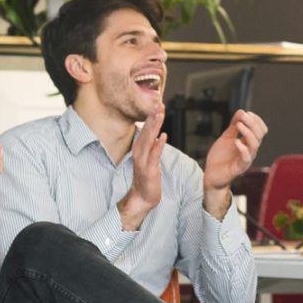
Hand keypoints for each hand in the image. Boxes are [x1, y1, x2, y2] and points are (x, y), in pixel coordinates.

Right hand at [118, 107, 166, 229]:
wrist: (142, 198)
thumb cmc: (147, 179)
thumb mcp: (150, 160)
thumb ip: (153, 148)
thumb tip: (158, 136)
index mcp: (140, 149)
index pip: (146, 130)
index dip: (151, 117)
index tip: (158, 104)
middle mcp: (139, 153)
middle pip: (146, 132)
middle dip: (153, 118)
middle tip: (159, 104)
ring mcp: (143, 162)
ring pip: (148, 141)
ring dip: (154, 127)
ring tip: (159, 115)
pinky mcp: (149, 171)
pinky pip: (153, 156)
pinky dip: (157, 146)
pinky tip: (162, 137)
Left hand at [202, 109, 266, 191]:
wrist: (211, 175)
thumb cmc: (220, 158)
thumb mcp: (226, 137)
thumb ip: (233, 126)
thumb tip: (241, 111)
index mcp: (248, 143)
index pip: (260, 130)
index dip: (256, 121)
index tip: (247, 113)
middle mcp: (250, 151)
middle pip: (259, 135)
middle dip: (252, 123)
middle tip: (243, 116)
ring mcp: (246, 160)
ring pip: (255, 145)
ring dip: (248, 133)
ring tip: (239, 124)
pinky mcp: (239, 168)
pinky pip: (246, 159)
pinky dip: (243, 149)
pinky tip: (236, 141)